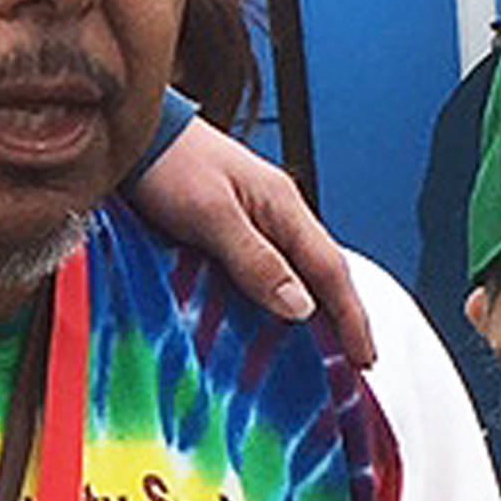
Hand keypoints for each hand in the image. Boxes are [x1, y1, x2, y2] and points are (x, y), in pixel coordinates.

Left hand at [130, 116, 374, 367]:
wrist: (134, 137)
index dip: (351, 317)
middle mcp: (276, 212)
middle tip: (353, 363)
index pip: (331, 270)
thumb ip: (255, 259)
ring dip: (310, 309)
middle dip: (341, 318)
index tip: (365, 358)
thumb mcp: (211, 215)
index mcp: (283, 207)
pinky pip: (263, 266)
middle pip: (320, 272)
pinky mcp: (225, 224)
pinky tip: (268, 315)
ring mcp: (252, 217)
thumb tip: (301, 307)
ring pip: (294, 270)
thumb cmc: (169, 165)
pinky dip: (275, 294)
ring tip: (318, 350)